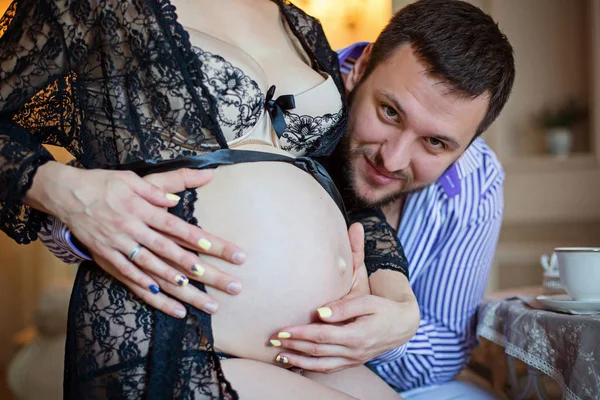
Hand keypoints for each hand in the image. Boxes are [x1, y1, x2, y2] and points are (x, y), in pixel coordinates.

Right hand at [26, 162, 245, 317]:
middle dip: (204, 272)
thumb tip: (186, 191)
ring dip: (184, 291)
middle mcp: (134, 231)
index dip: (202, 240)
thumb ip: (161, 186)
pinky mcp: (110, 261)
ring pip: (156, 274)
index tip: (225, 252)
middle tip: (230, 285)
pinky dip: (153, 297)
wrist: (66, 195)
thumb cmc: (104, 184)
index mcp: (143, 210)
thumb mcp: (133, 178)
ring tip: (208, 303)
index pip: (178, 228)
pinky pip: (133, 282)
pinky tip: (174, 308)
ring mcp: (121, 249)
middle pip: (174, 255)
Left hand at [268, 224, 418, 372]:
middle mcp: (354, 352)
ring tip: (279, 356)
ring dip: (298, 361)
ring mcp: (354, 359)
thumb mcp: (367, 302)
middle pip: (317, 351)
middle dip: (293, 346)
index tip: (282, 330)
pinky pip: (329, 368)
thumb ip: (344, 307)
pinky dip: (311, 368)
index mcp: (356, 336)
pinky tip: (298, 364)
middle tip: (272, 341)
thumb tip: (320, 313)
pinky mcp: (353, 362)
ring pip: (321, 365)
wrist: (403, 325)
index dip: (300, 333)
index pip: (322, 336)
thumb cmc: (384, 309)